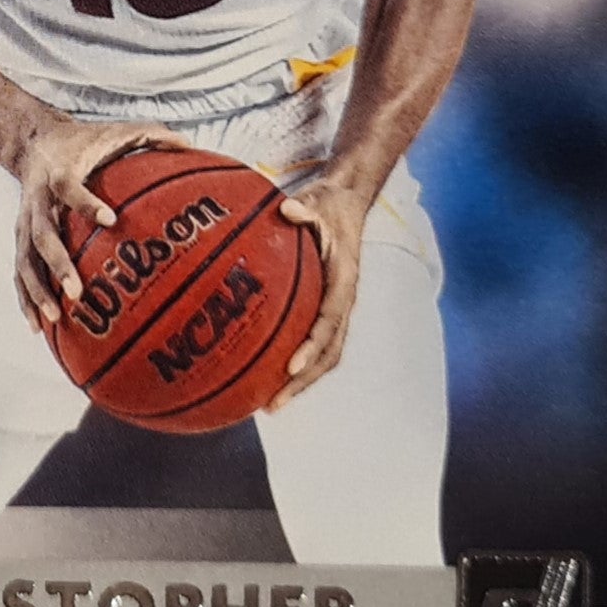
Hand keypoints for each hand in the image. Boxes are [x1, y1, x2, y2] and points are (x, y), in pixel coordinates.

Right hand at [9, 118, 189, 330]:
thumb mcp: (115, 131)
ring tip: (55, 317)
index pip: (69, 188)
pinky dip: (26, 298)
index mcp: (60, 172)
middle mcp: (38, 199)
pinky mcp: (20, 236)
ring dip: (38, 290)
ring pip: (26, 259)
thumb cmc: (86, 140)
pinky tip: (38, 327)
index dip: (86, 203)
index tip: (110, 219)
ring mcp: (26, 221)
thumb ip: (151, 135)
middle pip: (43, 235)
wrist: (34, 141)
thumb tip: (190, 145)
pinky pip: (20, 270)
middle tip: (79, 293)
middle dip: (59, 265)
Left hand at [267, 177, 372, 409]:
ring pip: (323, 357)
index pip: (329, 323)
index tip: (289, 368)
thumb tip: (287, 210)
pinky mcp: (325, 309)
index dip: (311, 348)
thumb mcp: (317, 201)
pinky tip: (260, 370)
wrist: (346, 203)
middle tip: (272, 405)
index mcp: (344, 283)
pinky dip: (291, 361)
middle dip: (302, 383)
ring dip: (299, 382)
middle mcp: (343, 303)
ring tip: (267, 404)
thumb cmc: (328, 204)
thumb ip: (304, 209)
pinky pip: (312, 343)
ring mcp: (336, 309)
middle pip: (328, 355)